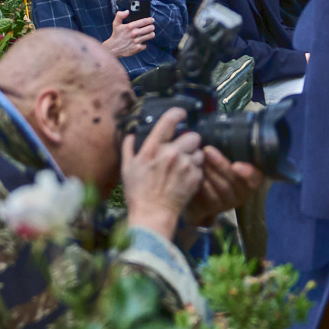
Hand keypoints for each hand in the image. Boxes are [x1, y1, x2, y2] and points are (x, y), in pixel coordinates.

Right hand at [101, 8, 153, 59]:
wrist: (113, 48)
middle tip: (152, 27)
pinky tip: (142, 42)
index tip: (152, 20)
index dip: (150, 20)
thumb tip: (127, 11)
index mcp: (130, 26)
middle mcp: (134, 33)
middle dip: (152, 27)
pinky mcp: (137, 48)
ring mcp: (136, 41)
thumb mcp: (116, 23)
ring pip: (150, 36)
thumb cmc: (116, 35)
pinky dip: (144, 43)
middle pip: (150, 28)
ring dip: (151, 34)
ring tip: (150, 33)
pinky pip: (145, 45)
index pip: (144, 21)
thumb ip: (120, 15)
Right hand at [119, 107, 205, 241]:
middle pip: (193, 136)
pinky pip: (201, 167)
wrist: (153, 215)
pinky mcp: (195, 178)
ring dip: (194, 156)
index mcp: (153, 148)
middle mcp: (171, 153)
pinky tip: (186, 178)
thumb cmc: (138, 193)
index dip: (178, 114)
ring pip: (199, 152)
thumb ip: (129, 147)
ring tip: (185, 165)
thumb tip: (131, 135)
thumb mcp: (127, 168)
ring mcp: (185, 166)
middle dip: (190, 141)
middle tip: (183, 149)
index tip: (181, 114)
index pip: (169, 120)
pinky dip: (196, 171)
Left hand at [183, 147, 263, 227]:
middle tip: (208, 150)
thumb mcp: (227, 155)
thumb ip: (229, 148)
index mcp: (251, 177)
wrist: (200, 187)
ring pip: (223, 188)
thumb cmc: (217, 164)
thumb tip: (222, 130)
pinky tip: (196, 173)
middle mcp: (244, 191)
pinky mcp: (216, 207)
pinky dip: (203, 184)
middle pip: (235, 180)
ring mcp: (230, 201)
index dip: (249, 173)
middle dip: (221, 165)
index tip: (236, 165)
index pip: (256, 177)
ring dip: (211, 172)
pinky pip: (211, 197)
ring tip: (200, 159)